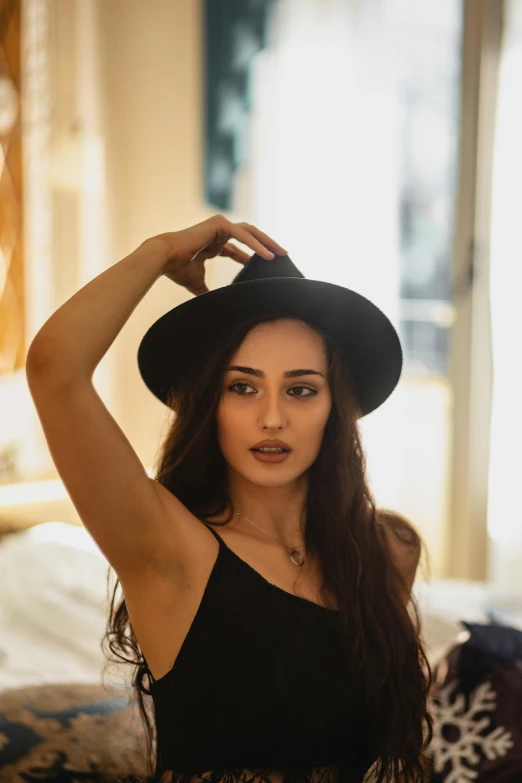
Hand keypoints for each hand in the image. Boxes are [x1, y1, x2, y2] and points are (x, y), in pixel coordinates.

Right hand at [151, 214, 287, 295]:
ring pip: (250, 232)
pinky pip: (243, 235)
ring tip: (281, 254)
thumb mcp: (197, 283)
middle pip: (249, 235)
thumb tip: (213, 305)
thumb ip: (208, 290)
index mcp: (214, 242)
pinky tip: (267, 255)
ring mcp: (219, 224)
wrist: (164, 259)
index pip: (238, 246)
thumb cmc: (177, 270)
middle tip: (282, 255)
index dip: (252, 254)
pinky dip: (256, 245)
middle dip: (267, 244)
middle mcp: (218, 230)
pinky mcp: (220, 224)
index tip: (266, 263)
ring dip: (267, 242)